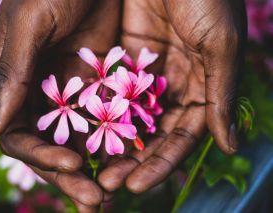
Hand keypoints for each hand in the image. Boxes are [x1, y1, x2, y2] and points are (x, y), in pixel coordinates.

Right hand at [0, 0, 119, 211]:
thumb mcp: (29, 24)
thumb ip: (11, 74)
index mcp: (17, 85)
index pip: (20, 135)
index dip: (41, 156)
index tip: (74, 166)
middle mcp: (43, 96)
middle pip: (52, 147)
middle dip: (71, 177)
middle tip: (97, 202)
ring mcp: (75, 95)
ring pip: (81, 142)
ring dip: (96, 169)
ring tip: (114, 194)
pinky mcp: (102, 88)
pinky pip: (108, 123)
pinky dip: (116, 145)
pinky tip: (132, 162)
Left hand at [99, 0, 246, 192]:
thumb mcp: (220, 45)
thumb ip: (221, 95)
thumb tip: (230, 145)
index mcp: (201, 88)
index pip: (180, 137)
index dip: (161, 163)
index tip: (137, 186)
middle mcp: (173, 86)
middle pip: (150, 133)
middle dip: (131, 159)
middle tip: (106, 184)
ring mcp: (146, 74)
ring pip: (127, 116)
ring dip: (110, 141)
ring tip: (89, 166)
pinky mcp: (123, 58)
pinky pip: (109, 89)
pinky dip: (97, 110)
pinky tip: (80, 130)